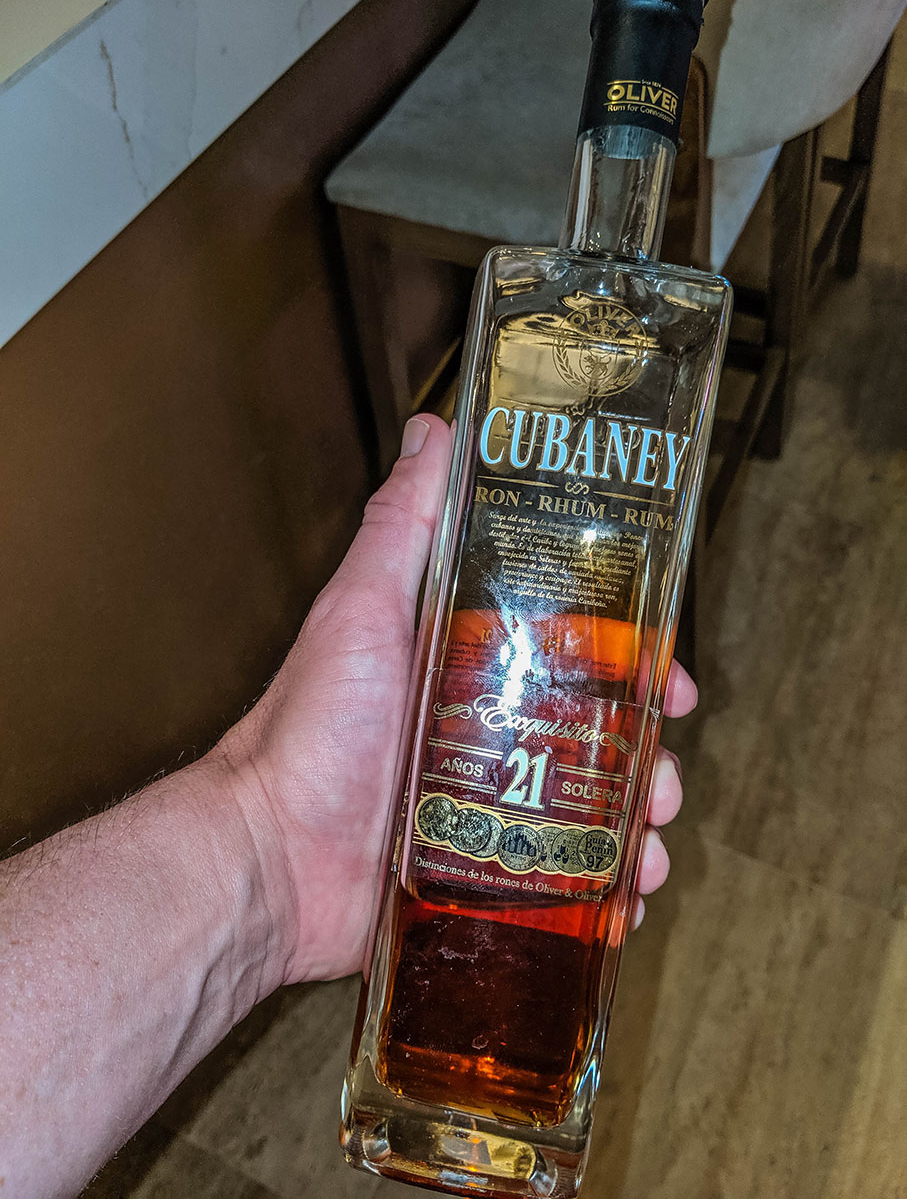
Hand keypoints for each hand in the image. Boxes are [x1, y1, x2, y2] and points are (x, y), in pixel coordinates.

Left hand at [223, 415, 696, 983]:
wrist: (266, 859)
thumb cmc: (310, 727)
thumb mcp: (362, 608)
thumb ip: (402, 525)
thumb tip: (434, 432)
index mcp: (471, 669)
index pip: (578, 657)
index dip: (635, 666)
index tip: (674, 680)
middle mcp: (487, 736)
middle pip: (599, 738)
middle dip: (650, 757)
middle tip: (667, 780)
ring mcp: (489, 810)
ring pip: (594, 813)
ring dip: (640, 826)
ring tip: (653, 844)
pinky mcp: (485, 875)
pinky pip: (565, 880)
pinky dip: (609, 890)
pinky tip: (631, 897)